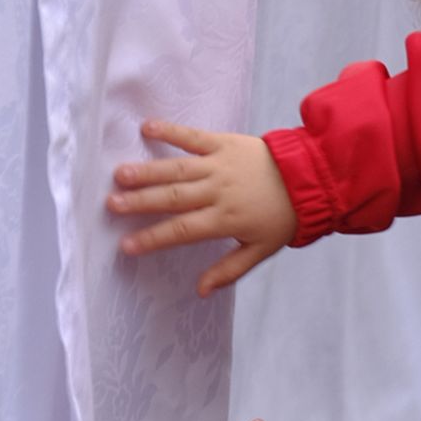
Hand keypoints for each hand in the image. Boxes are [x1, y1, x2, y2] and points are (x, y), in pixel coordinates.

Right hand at [110, 122, 298, 296]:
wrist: (309, 178)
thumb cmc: (282, 217)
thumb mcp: (261, 250)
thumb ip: (229, 270)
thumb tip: (200, 292)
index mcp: (225, 219)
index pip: (182, 231)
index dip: (153, 238)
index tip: (126, 246)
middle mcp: (218, 191)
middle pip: (173, 198)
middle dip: (140, 203)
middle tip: (111, 205)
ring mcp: (219, 164)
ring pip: (177, 168)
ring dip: (148, 171)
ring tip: (119, 174)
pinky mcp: (223, 142)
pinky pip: (193, 136)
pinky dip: (170, 131)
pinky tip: (146, 128)